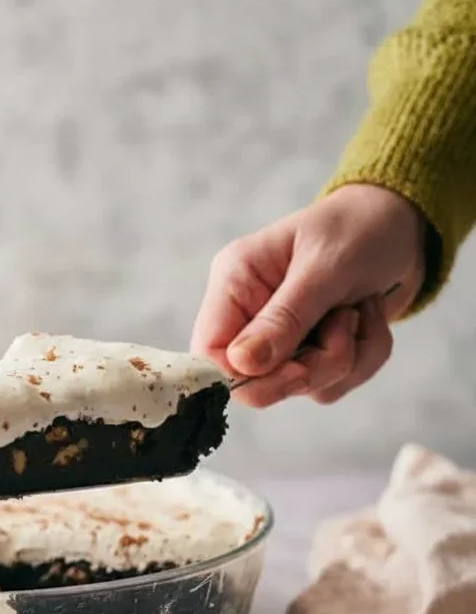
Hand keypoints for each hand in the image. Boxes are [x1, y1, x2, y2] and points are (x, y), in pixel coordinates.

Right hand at [191, 184, 427, 406]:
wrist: (404, 226)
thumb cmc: (360, 228)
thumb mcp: (324, 267)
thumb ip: (284, 318)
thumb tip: (241, 365)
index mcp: (235, 282)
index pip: (209, 352)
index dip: (244, 377)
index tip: (294, 371)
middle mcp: (250, 315)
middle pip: (256, 383)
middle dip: (312, 367)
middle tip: (344, 329)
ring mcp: (281, 339)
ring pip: (301, 387)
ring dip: (346, 359)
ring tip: (359, 310)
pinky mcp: (312, 354)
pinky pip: (331, 384)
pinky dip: (364, 357)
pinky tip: (368, 318)